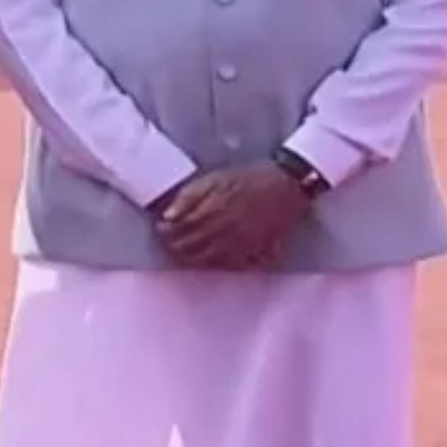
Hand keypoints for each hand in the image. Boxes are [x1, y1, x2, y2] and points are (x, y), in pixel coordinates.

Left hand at [156, 163, 310, 269]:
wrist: (286, 185)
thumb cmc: (247, 179)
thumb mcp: (213, 179)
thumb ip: (188, 197)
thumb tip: (167, 216)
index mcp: (212, 211)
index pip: (179, 231)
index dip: (165, 233)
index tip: (160, 230)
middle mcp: (226, 232)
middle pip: (190, 249)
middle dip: (174, 248)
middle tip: (168, 244)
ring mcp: (242, 245)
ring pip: (208, 261)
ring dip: (191, 259)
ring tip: (184, 254)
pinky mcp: (258, 253)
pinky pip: (233, 267)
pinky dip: (217, 265)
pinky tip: (210, 261)